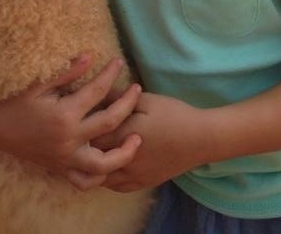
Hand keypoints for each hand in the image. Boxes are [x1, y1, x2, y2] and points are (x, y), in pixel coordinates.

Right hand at [0, 55, 142, 188]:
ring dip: (124, 152)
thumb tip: (91, 56)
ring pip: (103, 163)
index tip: (119, 62)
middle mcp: (68, 139)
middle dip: (128, 103)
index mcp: (64, 115)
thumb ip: (67, 72)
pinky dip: (99, 176)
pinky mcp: (60, 168)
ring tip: (137, 138)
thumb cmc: (15, 100)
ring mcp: (65, 157)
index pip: (98, 91)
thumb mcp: (38, 83)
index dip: (111, 74)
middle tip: (137, 89)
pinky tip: (111, 162)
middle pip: (111, 122)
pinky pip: (84, 180)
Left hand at [86, 92, 207, 191]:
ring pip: (99, 177)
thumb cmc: (174, 114)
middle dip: (83, 146)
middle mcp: (122, 160)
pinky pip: (116, 186)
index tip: (81, 115)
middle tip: (80, 133)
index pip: (90, 133)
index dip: (83, 124)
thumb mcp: (147, 99)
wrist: (200, 138)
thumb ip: (121, 98)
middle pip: (90, 157)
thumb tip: (100, 95)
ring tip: (89, 151)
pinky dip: (106, 178)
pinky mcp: (142, 183)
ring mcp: (132, 175)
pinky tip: (106, 166)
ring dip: (91, 165)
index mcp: (122, 135)